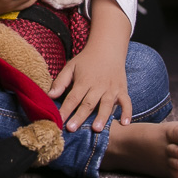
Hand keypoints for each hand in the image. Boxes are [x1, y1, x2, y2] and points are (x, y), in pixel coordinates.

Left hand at [49, 0, 131, 132]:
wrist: (107, 49)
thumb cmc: (86, 61)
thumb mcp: (70, 67)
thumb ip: (60, 81)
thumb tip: (49, 95)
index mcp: (83, 81)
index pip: (73, 98)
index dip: (65, 109)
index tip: (59, 120)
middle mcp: (98, 86)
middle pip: (88, 103)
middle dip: (80, 116)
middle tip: (72, 128)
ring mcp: (111, 89)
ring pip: (106, 104)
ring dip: (102, 117)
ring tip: (96, 129)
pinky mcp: (122, 90)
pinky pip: (127, 102)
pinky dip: (127, 112)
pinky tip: (125, 123)